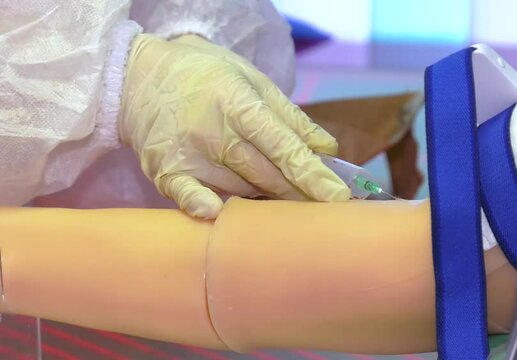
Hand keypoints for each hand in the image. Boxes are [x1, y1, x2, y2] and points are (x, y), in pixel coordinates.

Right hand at [118, 34, 349, 218]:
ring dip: (266, 198)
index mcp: (239, 104)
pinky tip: (216, 213)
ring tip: (286, 202)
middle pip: (266, 174)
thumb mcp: (252, 80)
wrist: (140, 75)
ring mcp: (188, 153)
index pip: (283, 146)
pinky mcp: (165, 170)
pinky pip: (187, 195)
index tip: (339, 197)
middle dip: (298, 193)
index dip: (313, 174)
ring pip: (240, 189)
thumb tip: (327, 148)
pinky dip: (202, 205)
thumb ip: (290, 117)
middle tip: (324, 207)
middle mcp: (215, 132)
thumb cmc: (206, 75)